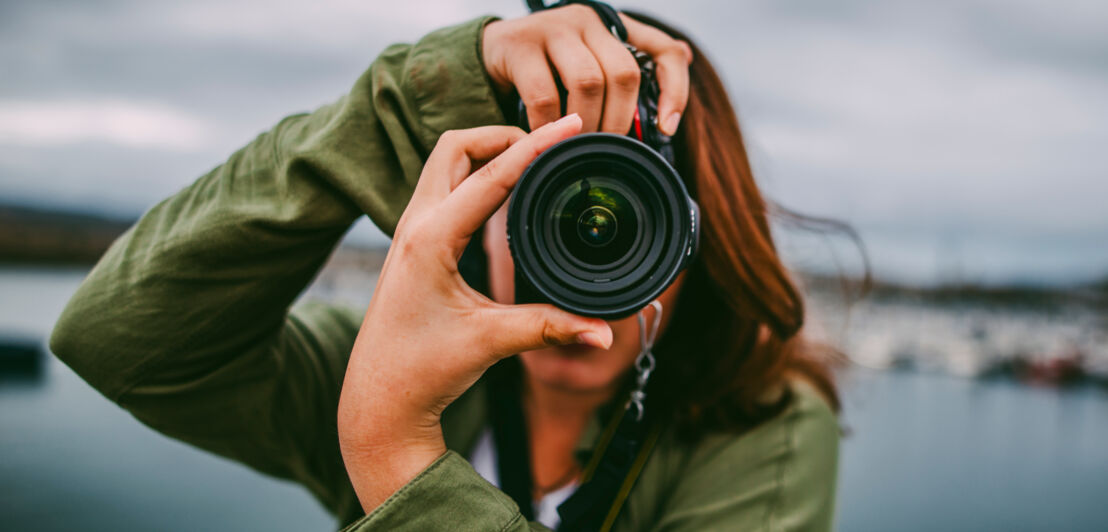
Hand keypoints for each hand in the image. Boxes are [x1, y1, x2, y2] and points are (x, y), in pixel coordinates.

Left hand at [336, 114, 612, 512]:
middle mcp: (415, 225)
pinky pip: (444, 188)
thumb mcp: (490, 342)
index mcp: (431, 239)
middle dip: (503, 134)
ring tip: (533, 158)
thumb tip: (605, 332)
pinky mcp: (413, 244)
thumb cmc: (421, 369)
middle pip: (457, 146)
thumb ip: (551, 328)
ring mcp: (410, 232)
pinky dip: (476, 174)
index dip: (536, 145)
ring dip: (486, 151)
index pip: (493, 175)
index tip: (571, 125)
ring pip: (445, 163)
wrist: (379, 398)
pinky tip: (505, 190)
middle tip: (549, 143)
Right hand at [482, 4, 692, 134]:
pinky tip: (546, 141)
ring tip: (576, 148)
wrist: (492, 54)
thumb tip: (682, 72)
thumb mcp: (592, 66)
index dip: (675, 90)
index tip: (667, 128)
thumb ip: (628, 73)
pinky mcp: (520, 45)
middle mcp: (588, 21)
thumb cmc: (551, 68)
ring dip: (585, 125)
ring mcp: (554, 28)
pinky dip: (549, 127)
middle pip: (623, 73)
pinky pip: (544, 95)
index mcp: (614, 27)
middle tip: (605, 149)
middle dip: (618, 120)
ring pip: (587, 82)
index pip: (663, 50)